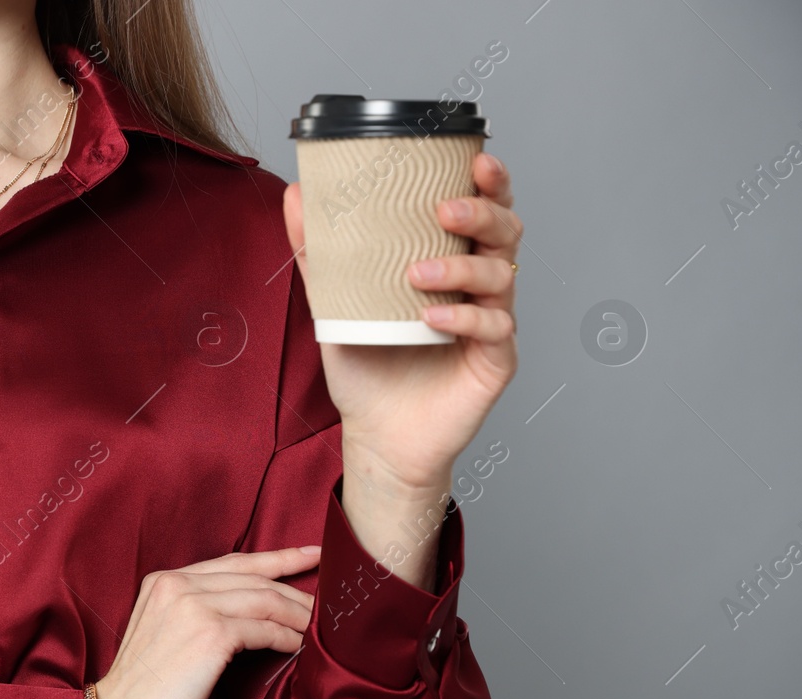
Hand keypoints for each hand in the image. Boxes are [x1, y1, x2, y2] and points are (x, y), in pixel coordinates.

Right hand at [80, 547, 319, 698]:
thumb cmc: (142, 692)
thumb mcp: (163, 634)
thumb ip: (195, 613)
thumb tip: (250, 612)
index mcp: (163, 580)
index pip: (233, 562)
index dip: (276, 558)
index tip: (308, 555)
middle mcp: (178, 584)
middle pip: (254, 577)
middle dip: (296, 586)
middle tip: (326, 598)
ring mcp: (195, 606)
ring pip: (265, 599)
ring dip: (298, 614)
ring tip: (319, 627)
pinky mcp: (212, 634)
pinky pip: (266, 629)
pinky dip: (288, 638)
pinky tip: (300, 647)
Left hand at [281, 151, 520, 495]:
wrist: (377, 436)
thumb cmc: (366, 368)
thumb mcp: (333, 304)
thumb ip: (317, 252)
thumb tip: (295, 194)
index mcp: (452, 263)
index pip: (485, 211)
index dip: (492, 182)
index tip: (477, 158)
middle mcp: (479, 287)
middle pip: (506, 233)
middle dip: (482, 213)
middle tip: (444, 211)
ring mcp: (491, 323)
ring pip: (501, 275)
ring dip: (462, 266)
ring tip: (418, 274)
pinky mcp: (495, 360)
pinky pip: (493, 327)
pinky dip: (463, 316)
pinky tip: (432, 317)